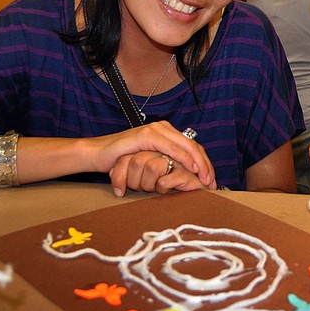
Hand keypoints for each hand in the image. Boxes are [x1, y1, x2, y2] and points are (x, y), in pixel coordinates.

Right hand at [85, 121, 214, 195]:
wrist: (98, 154)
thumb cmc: (122, 161)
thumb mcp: (149, 162)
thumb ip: (165, 163)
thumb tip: (185, 177)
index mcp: (166, 133)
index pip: (192, 147)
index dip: (204, 163)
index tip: (210, 180)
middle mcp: (163, 128)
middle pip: (193, 145)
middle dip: (206, 165)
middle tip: (211, 182)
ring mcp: (155, 130)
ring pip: (186, 145)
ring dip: (199, 163)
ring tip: (205, 178)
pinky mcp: (146, 135)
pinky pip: (170, 147)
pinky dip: (183, 157)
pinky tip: (191, 167)